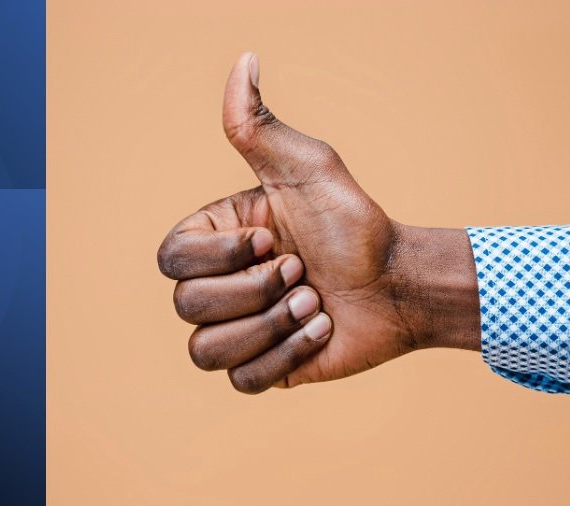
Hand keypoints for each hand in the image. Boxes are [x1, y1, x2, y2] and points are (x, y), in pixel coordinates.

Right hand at [158, 53, 479, 393]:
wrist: (399, 281)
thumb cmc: (353, 222)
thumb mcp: (307, 168)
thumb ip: (261, 125)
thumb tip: (244, 59)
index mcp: (214, 239)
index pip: (171, 259)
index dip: (221, 256)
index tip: (274, 237)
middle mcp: (217, 285)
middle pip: (187, 306)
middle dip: (256, 290)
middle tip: (303, 271)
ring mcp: (236, 330)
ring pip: (206, 351)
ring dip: (272, 325)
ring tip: (314, 302)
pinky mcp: (261, 369)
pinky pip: (243, 381)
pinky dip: (288, 356)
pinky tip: (320, 330)